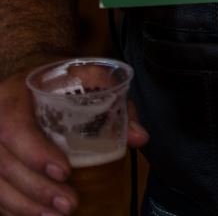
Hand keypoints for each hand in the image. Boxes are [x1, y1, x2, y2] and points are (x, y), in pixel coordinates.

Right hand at [0, 68, 148, 215]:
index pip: (14, 128)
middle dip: (36, 189)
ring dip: (23, 206)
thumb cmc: (58, 83)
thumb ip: (112, 105)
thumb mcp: (86, 80)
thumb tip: (138, 137)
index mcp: (11, 97)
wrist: (26, 82)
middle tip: (68, 205)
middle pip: (2, 163)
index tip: (64, 172)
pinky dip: (11, 209)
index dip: (35, 153)